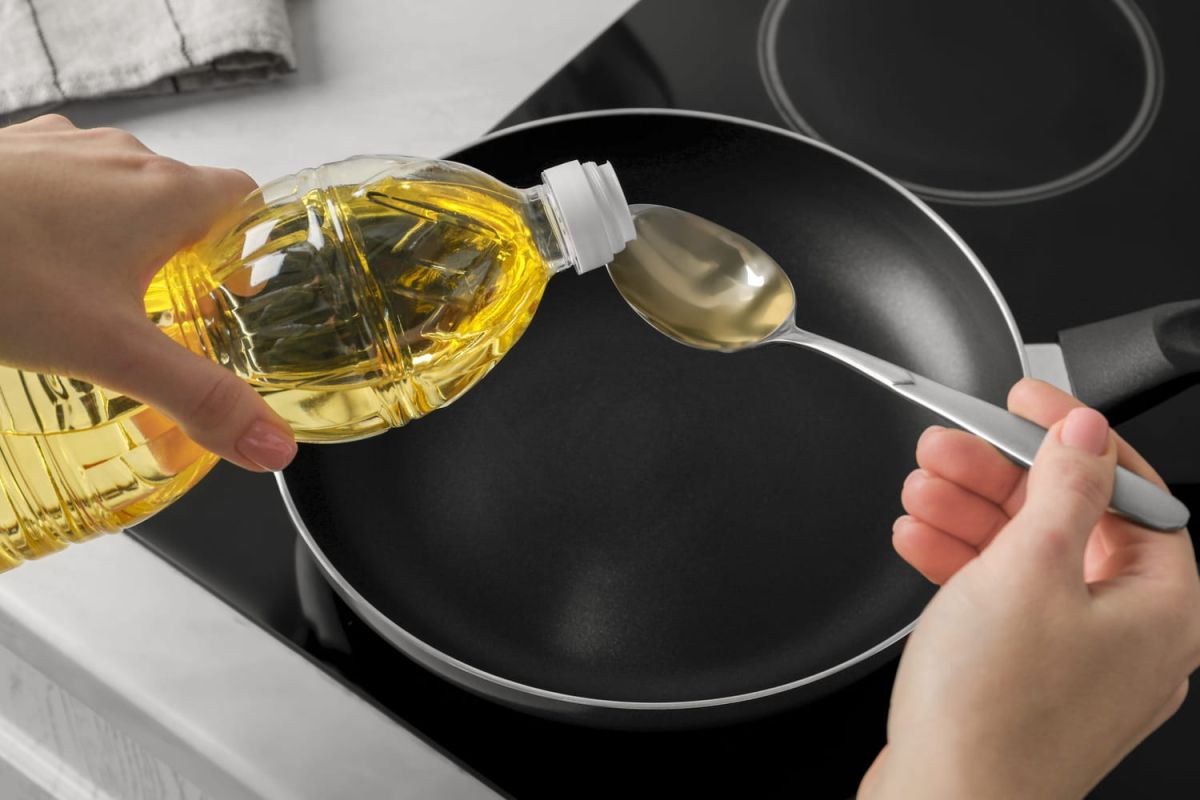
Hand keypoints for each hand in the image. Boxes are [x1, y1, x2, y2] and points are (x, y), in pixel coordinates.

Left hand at [0, 114, 295, 470]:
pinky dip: (65, 219)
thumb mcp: (111, 353)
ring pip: (117, 189)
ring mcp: (56, 149)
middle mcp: (118, 157)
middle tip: (170, 313)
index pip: (245, 198)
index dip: (252, 244)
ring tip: (99, 294)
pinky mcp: (6, 155)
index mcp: (164, 194)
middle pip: (181, 198)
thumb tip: (271, 445)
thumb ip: (199, 400)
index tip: (238, 290)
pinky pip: (57, 182)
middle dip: (185, 254)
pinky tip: (35, 264)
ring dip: (124, 234)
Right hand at [859, 378, 1199, 798]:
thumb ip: (1063, 491)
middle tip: (951, 446)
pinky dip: (960, 565)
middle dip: (1001, 477)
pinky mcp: (1023, 678)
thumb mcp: (1029, 571)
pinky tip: (920, 541)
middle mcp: (1128, 636)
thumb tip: (1085, 436)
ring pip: (1028, 559)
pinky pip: (1000, 600)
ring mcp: (1074, 661)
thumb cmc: (993, 718)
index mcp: (1159, 607)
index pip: (1129, 491)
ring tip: (921, 489)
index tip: (1029, 402)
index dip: (1074, 437)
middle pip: (1071, 522)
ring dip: (970, 516)